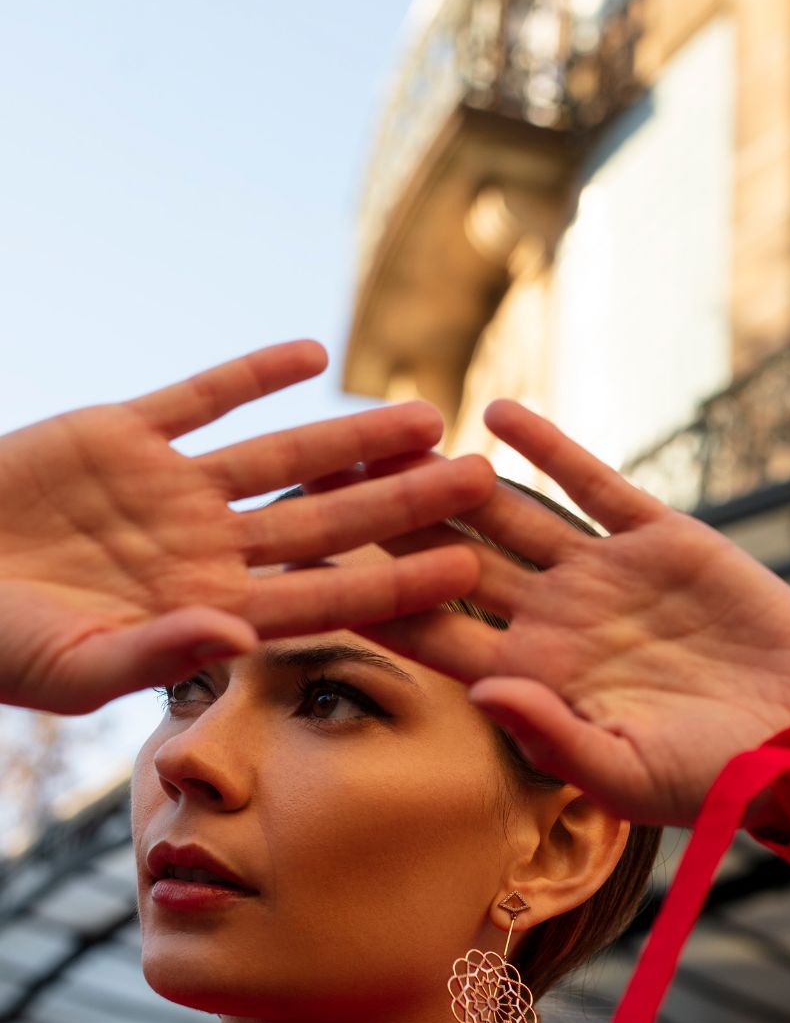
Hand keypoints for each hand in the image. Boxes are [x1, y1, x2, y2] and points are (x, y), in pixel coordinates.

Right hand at [0, 340, 495, 713]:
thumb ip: (162, 654)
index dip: (398, 582)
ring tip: (425, 413)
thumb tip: (247, 640)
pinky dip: (250, 375)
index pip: (326, 597)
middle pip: (327, 522)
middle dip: (404, 502)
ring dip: (351, 436)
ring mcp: (166, 490)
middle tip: (484, 479)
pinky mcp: (120, 434)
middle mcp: (204, 549)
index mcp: (206, 611)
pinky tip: (314, 355)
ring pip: (281, 455)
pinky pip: (199, 397)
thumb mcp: (72, 667)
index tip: (470, 568)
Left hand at [353, 399, 789, 826]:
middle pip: (451, 560)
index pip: (434, 632)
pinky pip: (591, 484)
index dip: (371, 598)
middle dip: (388, 520)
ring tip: (386, 429)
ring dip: (450, 474)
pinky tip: (494, 412)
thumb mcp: (631, 774)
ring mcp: (602, 575)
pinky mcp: (659, 538)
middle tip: (315, 472)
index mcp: (535, 680)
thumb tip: (482, 694)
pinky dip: (547, 448)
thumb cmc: (719, 776)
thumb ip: (554, 738)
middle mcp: (554, 621)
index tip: (305, 566)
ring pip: (508, 514)